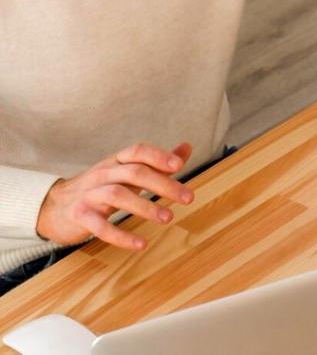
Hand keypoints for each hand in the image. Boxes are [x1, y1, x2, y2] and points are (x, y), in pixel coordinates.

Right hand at [35, 142, 194, 249]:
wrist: (53, 207)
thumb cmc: (100, 187)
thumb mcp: (125, 171)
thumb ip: (156, 162)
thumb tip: (186, 148)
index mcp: (116, 162)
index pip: (137, 152)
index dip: (158, 156)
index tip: (179, 166)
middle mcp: (102, 174)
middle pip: (133, 173)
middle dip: (163, 185)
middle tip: (188, 198)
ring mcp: (89, 195)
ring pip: (117, 195)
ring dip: (145, 207)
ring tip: (168, 218)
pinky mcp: (80, 217)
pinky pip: (100, 226)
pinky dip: (121, 235)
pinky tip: (141, 244)